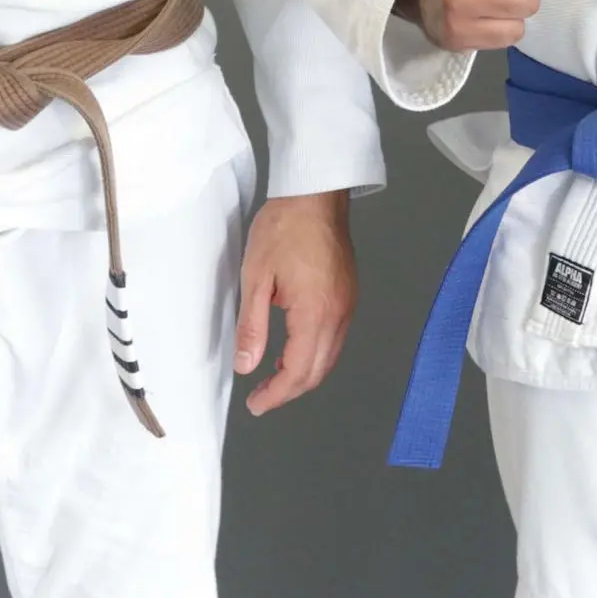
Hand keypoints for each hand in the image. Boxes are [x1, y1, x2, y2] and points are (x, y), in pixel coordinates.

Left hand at [235, 189, 357, 415]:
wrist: (315, 193)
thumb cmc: (284, 228)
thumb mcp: (256, 277)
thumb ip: (252, 326)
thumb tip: (247, 366)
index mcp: (315, 312)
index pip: (299, 372)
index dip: (276, 395)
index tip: (255, 404)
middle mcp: (339, 312)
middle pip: (319, 370)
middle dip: (290, 390)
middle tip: (261, 396)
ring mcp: (348, 302)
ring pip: (331, 355)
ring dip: (304, 373)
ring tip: (274, 376)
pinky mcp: (349, 291)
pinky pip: (336, 336)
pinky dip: (316, 352)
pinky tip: (295, 347)